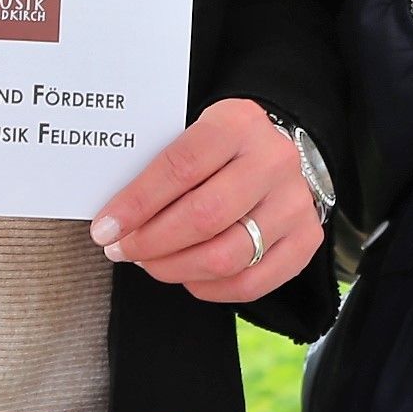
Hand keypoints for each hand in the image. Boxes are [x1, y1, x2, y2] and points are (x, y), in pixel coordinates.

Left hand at [87, 100, 321, 303]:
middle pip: (203, 217)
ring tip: (149, 262)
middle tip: (121, 249)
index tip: (105, 228)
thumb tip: (114, 216)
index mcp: (239, 123)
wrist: (277, 151)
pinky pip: (251, 283)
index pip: (181, 167)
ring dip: (174, 268)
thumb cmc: (219, 147)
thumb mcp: (192, 132)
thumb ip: (160, 164)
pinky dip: (208, 288)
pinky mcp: (307, 239)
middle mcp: (274, 161)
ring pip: (226, 256)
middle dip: (150, 242)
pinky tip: (185, 276)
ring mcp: (295, 203)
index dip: (137, 204)